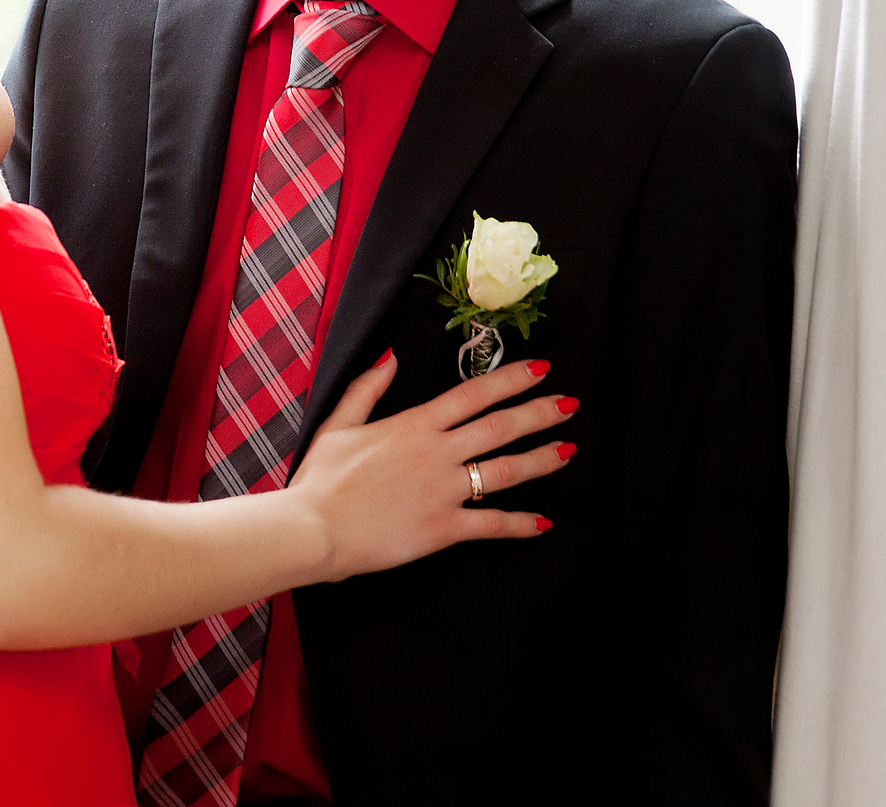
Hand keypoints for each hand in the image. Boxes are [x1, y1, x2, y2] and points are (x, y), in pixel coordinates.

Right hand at [286, 349, 575, 581]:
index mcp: (413, 424)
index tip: (539, 369)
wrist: (314, 528)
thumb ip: (367, 388)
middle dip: (539, 412)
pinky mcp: (444, 527)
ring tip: (568, 450)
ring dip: (541, 459)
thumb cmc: (321, 479)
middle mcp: (437, 452)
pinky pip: (492, 523)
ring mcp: (444, 490)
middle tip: (570, 404)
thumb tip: (390, 356)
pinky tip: (544, 522)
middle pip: (500, 426)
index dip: (510, 379)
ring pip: (505, 470)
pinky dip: (521, 524)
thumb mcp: (338, 423)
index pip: (473, 394)